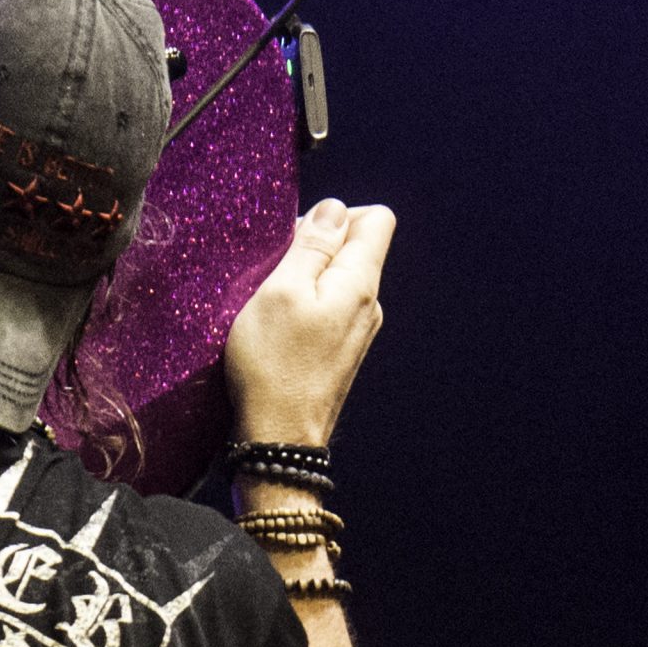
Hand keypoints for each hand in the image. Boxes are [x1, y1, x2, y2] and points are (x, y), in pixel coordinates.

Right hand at [224, 199, 394, 448]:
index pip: (376, 218)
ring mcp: (357, 330)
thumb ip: (310, 246)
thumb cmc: (273, 365)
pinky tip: (277, 329)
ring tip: (271, 305)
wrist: (279, 438)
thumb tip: (333, 209)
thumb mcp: (280, 292)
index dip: (335, 215)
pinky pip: (328, 308)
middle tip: (274, 274)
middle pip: (355, 248)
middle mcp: (369, 304)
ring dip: (304, 279)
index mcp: (359, 283)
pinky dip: (304, 306)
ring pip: (338, 280)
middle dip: (314, 247)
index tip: (297, 239)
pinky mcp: (340, 351)